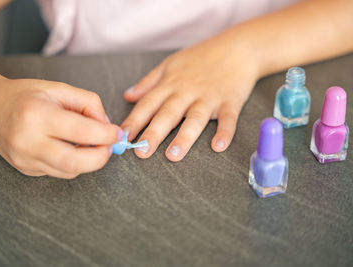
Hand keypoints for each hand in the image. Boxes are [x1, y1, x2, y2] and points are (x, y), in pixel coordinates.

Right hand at [0, 78, 122, 177]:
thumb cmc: (26, 95)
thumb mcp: (59, 89)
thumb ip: (88, 104)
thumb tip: (107, 127)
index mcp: (37, 115)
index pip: (80, 131)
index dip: (106, 135)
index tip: (118, 133)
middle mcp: (28, 141)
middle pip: (75, 163)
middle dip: (101, 157)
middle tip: (110, 146)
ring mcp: (24, 159)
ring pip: (69, 171)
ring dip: (89, 161)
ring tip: (91, 144)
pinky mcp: (25, 169)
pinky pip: (59, 172)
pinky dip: (73, 163)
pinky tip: (70, 147)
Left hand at [121, 36, 258, 160]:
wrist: (237, 47)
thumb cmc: (201, 57)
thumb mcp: (170, 64)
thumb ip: (149, 82)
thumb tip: (127, 96)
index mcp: (170, 84)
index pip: (148, 104)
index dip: (134, 120)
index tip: (122, 136)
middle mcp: (187, 92)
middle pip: (168, 114)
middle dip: (153, 133)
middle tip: (141, 152)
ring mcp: (209, 97)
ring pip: (195, 119)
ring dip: (184, 138)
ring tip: (173, 156)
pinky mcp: (231, 101)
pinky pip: (228, 118)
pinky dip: (225, 132)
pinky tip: (218, 146)